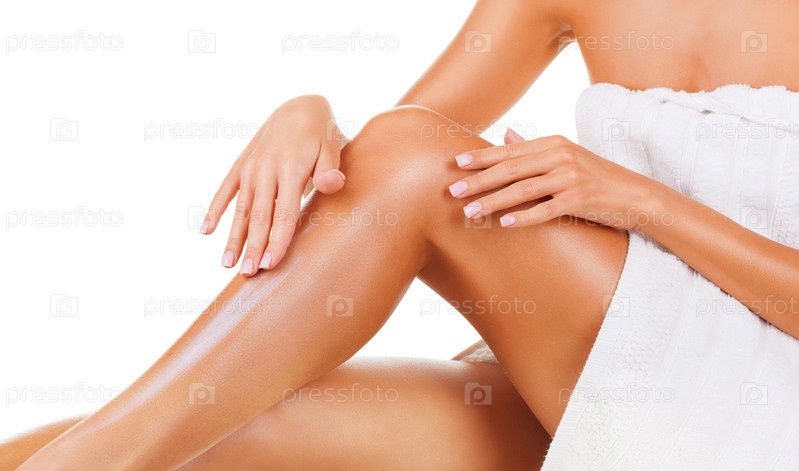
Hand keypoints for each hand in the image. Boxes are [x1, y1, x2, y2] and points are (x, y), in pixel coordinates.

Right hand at [200, 95, 348, 274]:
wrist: (299, 107)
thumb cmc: (322, 134)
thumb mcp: (333, 146)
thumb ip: (330, 168)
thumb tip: (330, 185)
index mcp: (291, 169)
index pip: (285, 214)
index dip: (278, 241)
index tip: (271, 265)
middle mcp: (266, 170)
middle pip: (260, 216)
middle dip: (253, 247)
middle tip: (248, 274)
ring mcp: (250, 168)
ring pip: (241, 209)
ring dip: (233, 237)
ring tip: (227, 264)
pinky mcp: (241, 165)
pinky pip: (225, 191)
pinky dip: (215, 210)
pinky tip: (206, 231)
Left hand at [448, 130, 666, 229]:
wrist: (636, 195)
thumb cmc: (595, 178)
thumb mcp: (566, 158)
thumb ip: (534, 150)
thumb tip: (506, 137)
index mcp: (553, 144)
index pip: (509, 152)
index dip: (481, 158)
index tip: (455, 164)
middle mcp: (560, 156)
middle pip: (511, 169)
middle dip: (479, 180)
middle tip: (453, 190)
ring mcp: (571, 177)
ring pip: (523, 189)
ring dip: (494, 201)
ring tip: (471, 211)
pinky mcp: (580, 199)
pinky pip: (546, 210)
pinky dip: (525, 216)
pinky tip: (505, 223)